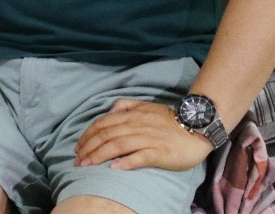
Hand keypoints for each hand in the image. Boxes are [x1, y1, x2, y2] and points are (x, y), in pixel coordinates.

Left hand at [74, 99, 213, 171]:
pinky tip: (114, 168)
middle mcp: (136, 125)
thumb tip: (109, 110)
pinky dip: (126, 162)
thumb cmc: (169, 119)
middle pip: (106, 135)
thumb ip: (126, 106)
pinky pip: (140, 156)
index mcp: (131, 115)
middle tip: (78, 160)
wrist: (197, 127)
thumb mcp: (145, 106)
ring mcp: (148, 138)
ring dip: (100, 155)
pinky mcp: (160, 152)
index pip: (102, 124)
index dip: (87, 135)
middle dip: (89, 148)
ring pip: (118, 145)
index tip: (78, 147)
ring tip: (88, 165)